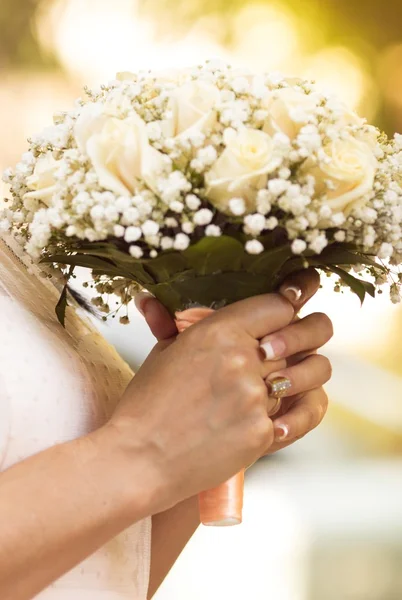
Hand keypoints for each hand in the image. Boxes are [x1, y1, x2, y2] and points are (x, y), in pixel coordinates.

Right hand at [110, 288, 313, 513]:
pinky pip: (300, 415)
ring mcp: (255, 397)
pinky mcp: (262, 432)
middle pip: (307, 331)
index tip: (297, 300)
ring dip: (307, 372)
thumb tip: (152, 298)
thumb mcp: (163, 353)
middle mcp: (242, 360)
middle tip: (307, 336)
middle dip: (312, 331)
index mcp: (218, 332)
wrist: (139, 459)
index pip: (279, 303)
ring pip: (314, 371)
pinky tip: (279, 416)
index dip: (292, 300)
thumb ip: (178, 322)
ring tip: (289, 380)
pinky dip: (292, 414)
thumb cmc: (147, 405)